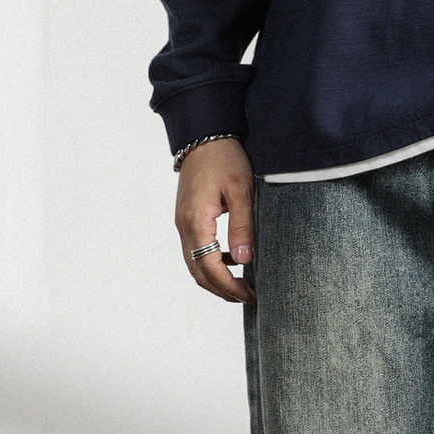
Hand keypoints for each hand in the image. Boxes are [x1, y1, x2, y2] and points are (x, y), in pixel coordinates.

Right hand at [175, 138, 255, 304]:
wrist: (203, 135)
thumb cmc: (224, 158)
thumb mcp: (242, 191)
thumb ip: (243, 227)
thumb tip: (245, 261)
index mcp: (196, 221)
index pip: (210, 268)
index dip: (230, 287)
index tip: (251, 296)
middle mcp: (184, 226)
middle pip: (199, 273)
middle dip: (223, 290)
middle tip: (249, 297)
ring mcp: (182, 223)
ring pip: (195, 264)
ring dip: (216, 279)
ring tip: (243, 285)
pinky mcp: (187, 218)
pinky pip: (195, 250)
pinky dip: (211, 262)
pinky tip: (233, 258)